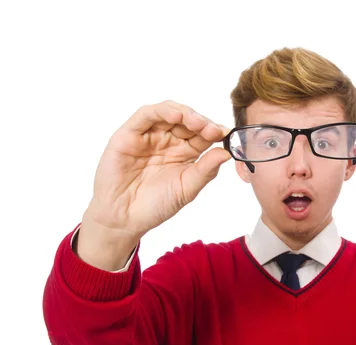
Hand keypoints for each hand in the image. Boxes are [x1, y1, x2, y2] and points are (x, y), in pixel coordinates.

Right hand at [77, 100, 230, 269]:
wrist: (124, 219)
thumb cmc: (156, 205)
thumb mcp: (187, 188)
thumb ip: (206, 170)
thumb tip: (227, 152)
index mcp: (185, 152)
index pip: (203, 134)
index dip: (214, 131)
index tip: (226, 134)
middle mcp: (168, 140)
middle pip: (188, 120)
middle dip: (202, 122)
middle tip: (212, 130)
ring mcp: (149, 136)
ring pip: (168, 112)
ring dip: (185, 113)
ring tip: (197, 123)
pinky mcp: (129, 135)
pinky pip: (145, 115)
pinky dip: (161, 112)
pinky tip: (176, 116)